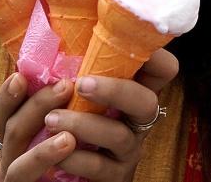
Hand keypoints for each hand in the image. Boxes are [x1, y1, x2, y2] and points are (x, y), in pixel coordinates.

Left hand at [0, 48, 177, 181]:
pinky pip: (99, 167)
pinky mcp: (115, 176)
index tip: (126, 42)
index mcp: (134, 89)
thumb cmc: (66, 118)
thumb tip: (47, 42)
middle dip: (116, 90)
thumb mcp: (72, 91)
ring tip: (52, 119)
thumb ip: (71, 69)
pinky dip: (74, 158)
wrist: (60, 169)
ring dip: (84, 124)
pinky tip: (54, 151)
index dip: (155, 56)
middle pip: (147, 101)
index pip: (163, 70)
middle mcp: (138, 118)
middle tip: (81, 84)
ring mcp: (129, 148)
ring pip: (119, 135)